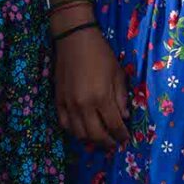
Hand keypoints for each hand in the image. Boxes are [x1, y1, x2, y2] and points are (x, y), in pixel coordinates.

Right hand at [53, 26, 130, 148]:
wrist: (74, 40)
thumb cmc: (100, 54)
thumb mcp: (118, 74)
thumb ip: (121, 97)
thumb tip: (124, 116)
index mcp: (102, 97)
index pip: (114, 126)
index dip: (121, 135)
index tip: (126, 139)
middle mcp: (84, 105)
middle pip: (96, 135)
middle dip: (107, 142)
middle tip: (114, 143)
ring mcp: (69, 104)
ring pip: (79, 133)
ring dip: (90, 139)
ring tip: (99, 138)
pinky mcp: (58, 101)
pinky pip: (64, 124)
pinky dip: (74, 131)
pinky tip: (82, 129)